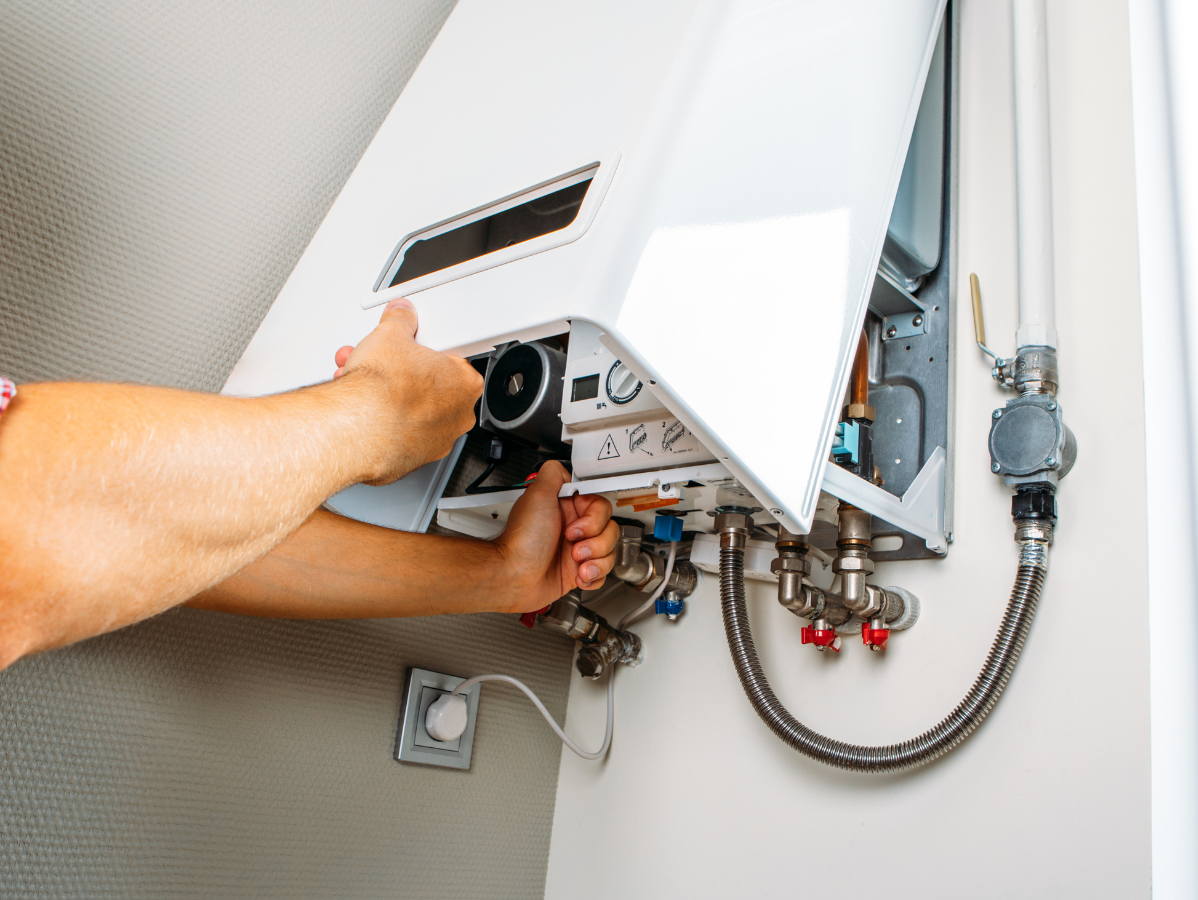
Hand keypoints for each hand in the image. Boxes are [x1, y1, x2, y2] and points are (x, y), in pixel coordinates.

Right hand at [332, 297, 482, 483]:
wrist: (356, 428)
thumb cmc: (382, 390)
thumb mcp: (391, 335)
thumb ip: (400, 320)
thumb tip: (401, 315)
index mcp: (465, 383)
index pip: (451, 360)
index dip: (425, 351)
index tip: (410, 348)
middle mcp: (457, 416)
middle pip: (429, 386)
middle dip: (401, 373)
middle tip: (381, 365)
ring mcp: (436, 441)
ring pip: (412, 411)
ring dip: (387, 396)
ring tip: (362, 383)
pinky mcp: (412, 459)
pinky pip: (399, 434)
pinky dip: (382, 422)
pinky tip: (363, 409)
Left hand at [494, 461, 618, 613]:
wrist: (514, 576)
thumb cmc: (523, 541)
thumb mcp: (536, 495)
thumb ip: (553, 474)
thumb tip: (564, 467)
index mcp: (566, 509)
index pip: (600, 506)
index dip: (594, 518)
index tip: (577, 526)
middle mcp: (574, 529)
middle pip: (609, 529)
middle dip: (595, 541)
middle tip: (572, 545)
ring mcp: (579, 551)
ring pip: (609, 552)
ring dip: (596, 560)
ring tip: (575, 563)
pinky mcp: (580, 572)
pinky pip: (603, 573)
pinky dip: (594, 576)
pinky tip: (579, 576)